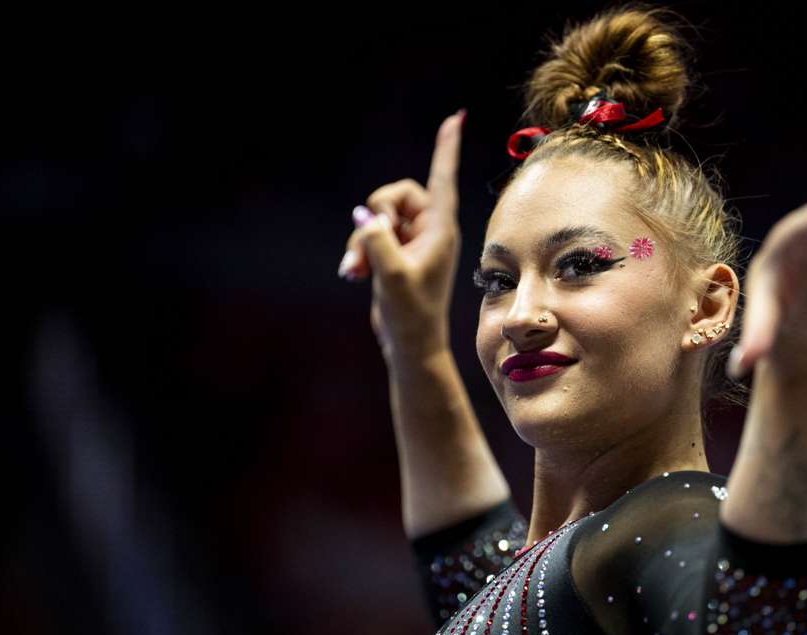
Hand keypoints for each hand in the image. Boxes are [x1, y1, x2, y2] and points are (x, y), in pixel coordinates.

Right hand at [338, 109, 465, 359]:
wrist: (409, 344)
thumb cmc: (411, 315)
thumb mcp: (392, 277)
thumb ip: (379, 242)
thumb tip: (368, 219)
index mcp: (440, 229)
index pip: (442, 179)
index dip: (445, 148)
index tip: (454, 118)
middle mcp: (428, 230)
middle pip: (395, 194)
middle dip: (375, 216)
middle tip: (372, 242)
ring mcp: (410, 241)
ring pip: (377, 218)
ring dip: (361, 241)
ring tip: (356, 271)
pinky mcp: (394, 253)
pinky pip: (370, 236)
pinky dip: (359, 252)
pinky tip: (352, 274)